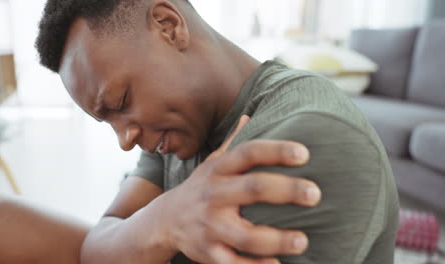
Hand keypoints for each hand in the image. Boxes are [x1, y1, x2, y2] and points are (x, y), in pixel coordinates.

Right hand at [163, 116, 321, 263]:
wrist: (165, 220)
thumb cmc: (200, 187)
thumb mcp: (212, 163)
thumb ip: (232, 143)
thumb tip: (250, 115)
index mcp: (218, 170)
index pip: (248, 153)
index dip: (275, 151)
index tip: (304, 154)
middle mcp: (213, 195)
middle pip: (252, 188)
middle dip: (286, 190)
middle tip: (315, 194)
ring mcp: (210, 226)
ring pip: (245, 235)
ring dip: (276, 239)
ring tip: (303, 240)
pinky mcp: (208, 253)